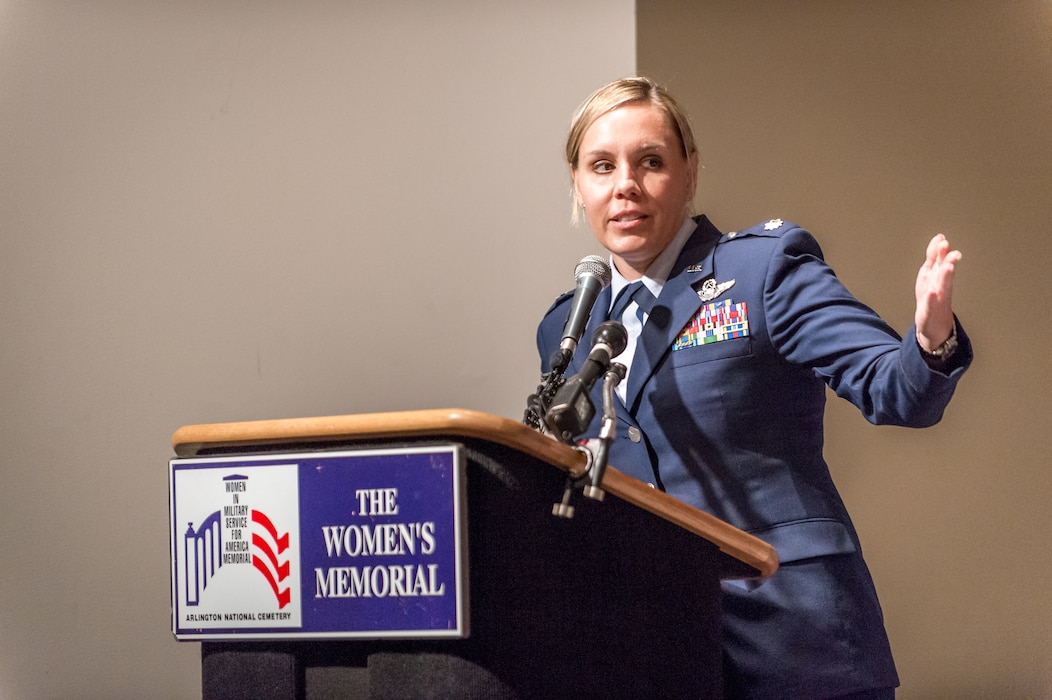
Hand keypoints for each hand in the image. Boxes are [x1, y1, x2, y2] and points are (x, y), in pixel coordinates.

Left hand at [915, 233, 960, 350]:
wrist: (933, 321)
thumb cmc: (933, 295)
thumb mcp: (931, 272)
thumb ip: (935, 256)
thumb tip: (940, 238)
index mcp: (940, 275)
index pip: (942, 261)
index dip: (942, 251)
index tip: (942, 240)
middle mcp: (941, 285)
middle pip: (946, 272)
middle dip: (948, 262)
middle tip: (952, 252)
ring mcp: (937, 298)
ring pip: (942, 286)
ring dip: (945, 276)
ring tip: (948, 267)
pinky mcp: (930, 310)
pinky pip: (931, 304)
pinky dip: (931, 299)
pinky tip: (931, 294)